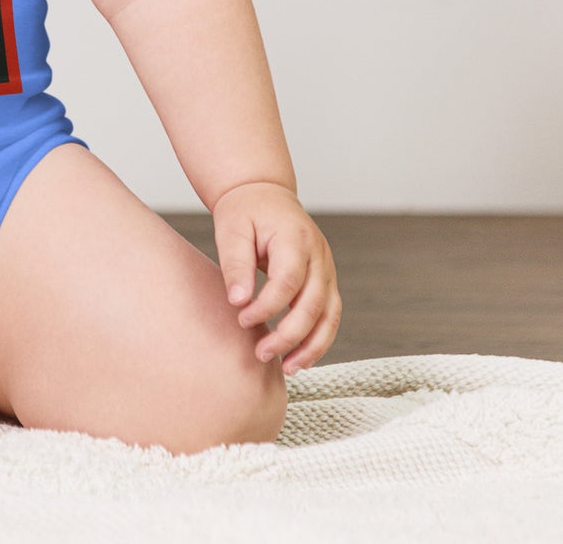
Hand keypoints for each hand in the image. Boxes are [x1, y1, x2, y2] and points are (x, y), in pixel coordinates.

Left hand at [212, 180, 340, 375]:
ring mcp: (327, 268)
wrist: (264, 194)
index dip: (267, 306)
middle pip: (313, 303)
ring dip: (312, 346)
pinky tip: (299, 359)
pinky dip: (318, 339)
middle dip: (289, 334)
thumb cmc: (245, 211)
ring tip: (287, 368)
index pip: (288, 281)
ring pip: (330, 315)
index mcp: (295, 238)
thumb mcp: (232, 229)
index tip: (241, 319)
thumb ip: (236, 264)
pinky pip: (329, 315)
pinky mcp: (326, 281)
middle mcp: (319, 255)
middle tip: (261, 353)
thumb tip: (238, 302)